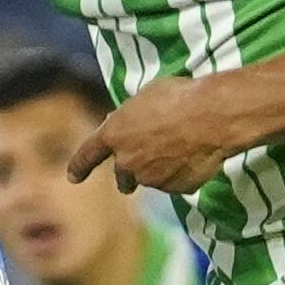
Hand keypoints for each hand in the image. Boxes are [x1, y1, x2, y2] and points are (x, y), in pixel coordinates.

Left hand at [65, 76, 239, 196]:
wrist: (211, 117)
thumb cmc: (178, 97)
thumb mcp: (147, 96)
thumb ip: (133, 115)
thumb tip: (130, 121)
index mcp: (114, 135)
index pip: (87, 154)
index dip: (79, 166)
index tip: (73, 178)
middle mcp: (127, 162)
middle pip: (123, 177)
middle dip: (128, 176)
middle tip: (140, 168)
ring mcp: (152, 179)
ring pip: (152, 179)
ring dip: (160, 170)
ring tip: (182, 147)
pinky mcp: (176, 188)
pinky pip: (177, 183)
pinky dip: (182, 174)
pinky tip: (196, 156)